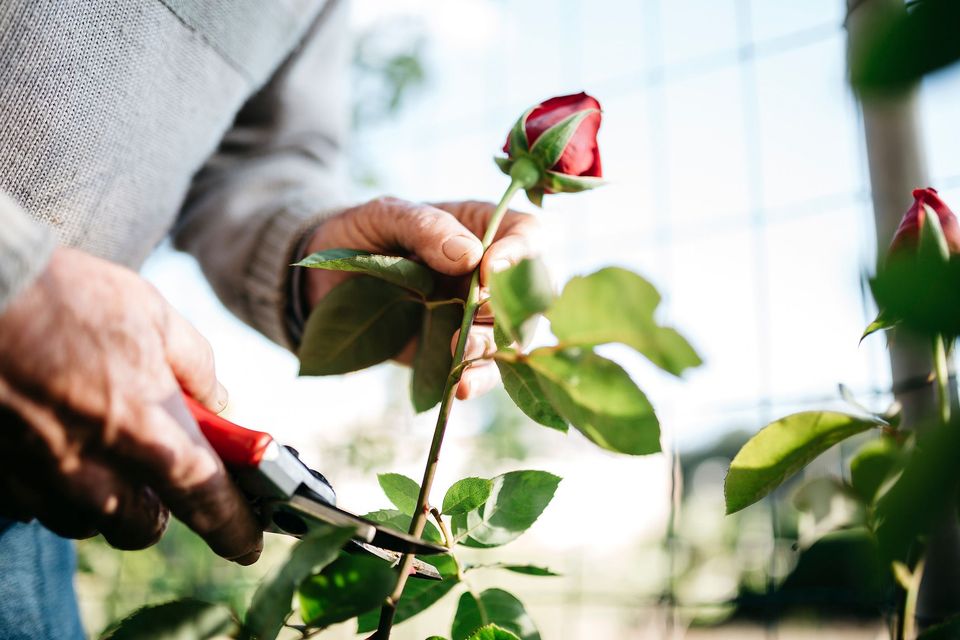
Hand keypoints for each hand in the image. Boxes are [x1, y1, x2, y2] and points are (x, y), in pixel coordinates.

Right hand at [0, 248, 261, 562]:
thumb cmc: (65, 296)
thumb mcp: (150, 313)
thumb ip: (193, 364)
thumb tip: (216, 398)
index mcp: (148, 428)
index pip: (206, 499)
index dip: (233, 527)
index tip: (247, 544)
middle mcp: (95, 468)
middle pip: (141, 527)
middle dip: (156, 510)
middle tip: (156, 476)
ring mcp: (39, 479)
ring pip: (84, 522)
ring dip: (100, 501)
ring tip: (96, 450)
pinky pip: (34, 506)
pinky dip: (51, 487)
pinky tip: (49, 445)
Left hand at [304, 197, 539, 398]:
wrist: (322, 278)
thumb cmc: (361, 234)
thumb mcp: (385, 216)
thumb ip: (425, 226)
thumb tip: (469, 255)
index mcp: (481, 227)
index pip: (527, 233)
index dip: (520, 252)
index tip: (490, 269)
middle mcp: (488, 273)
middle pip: (530, 291)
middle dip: (510, 307)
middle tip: (476, 312)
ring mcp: (474, 314)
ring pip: (509, 335)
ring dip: (491, 346)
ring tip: (459, 353)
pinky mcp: (456, 349)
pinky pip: (483, 368)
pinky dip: (479, 378)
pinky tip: (460, 385)